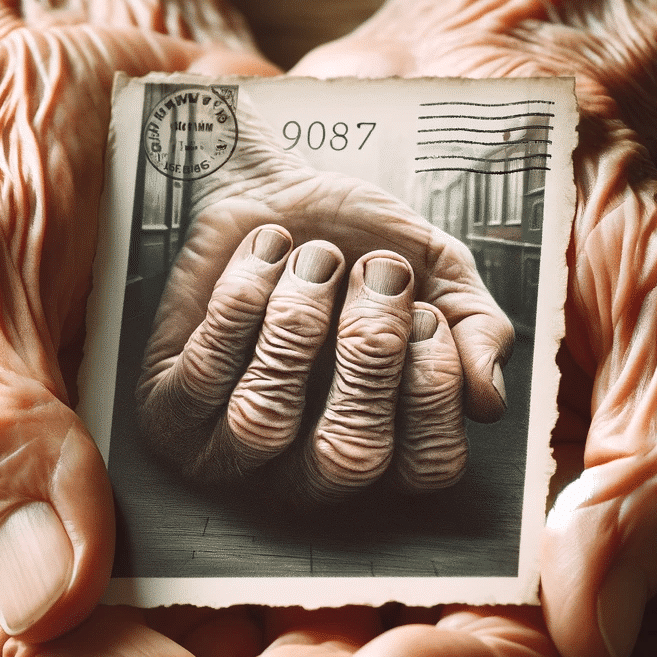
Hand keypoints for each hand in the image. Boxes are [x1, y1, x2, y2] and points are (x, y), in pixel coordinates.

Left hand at [136, 130, 513, 500]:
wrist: (273, 187)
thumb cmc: (358, 240)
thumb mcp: (437, 273)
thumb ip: (476, 329)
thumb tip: (487, 402)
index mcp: (380, 443)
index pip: (424, 468)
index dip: (432, 390)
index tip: (426, 313)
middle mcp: (306, 469)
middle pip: (348, 457)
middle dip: (368, 352)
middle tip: (376, 275)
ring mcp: (231, 451)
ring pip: (266, 421)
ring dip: (297, 324)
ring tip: (314, 259)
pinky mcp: (169, 413)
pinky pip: (203, 376)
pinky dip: (241, 303)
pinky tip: (264, 255)